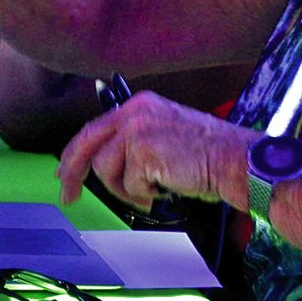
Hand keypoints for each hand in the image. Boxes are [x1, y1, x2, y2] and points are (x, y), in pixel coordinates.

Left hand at [56, 91, 253, 209]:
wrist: (237, 161)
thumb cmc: (210, 155)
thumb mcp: (165, 136)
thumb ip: (134, 142)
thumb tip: (105, 164)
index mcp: (138, 105)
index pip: (94, 128)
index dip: (74, 152)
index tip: (64, 171)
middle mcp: (134, 112)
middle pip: (86, 144)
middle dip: (72, 173)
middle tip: (67, 195)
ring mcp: (136, 130)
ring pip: (106, 170)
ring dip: (126, 189)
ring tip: (153, 190)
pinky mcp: (142, 152)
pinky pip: (128, 184)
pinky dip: (144, 194)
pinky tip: (166, 187)